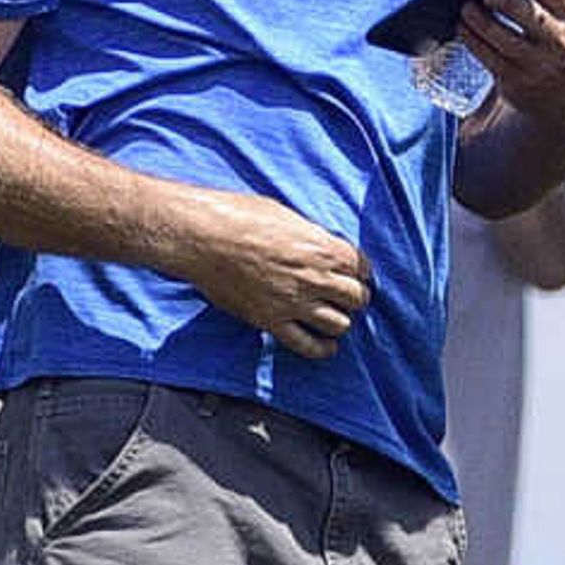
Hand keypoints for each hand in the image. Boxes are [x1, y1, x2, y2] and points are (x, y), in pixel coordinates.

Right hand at [174, 188, 370, 360]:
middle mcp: (314, 278)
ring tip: (333, 317)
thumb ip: (310, 236)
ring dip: (340, 321)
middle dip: (354, 297)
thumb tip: (321, 245)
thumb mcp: (286, 215)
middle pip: (356, 298)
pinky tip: (326, 346)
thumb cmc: (239, 217)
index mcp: (321, 247)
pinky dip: (322, 349)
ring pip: (339, 324)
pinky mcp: (271, 322)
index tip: (354, 274)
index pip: (362, 267)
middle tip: (346, 296)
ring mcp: (293, 303)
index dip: (360, 271)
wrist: (202, 237)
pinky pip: (307, 345)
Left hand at [465, 0, 564, 125]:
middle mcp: (561, 43)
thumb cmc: (557, 49)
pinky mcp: (516, 80)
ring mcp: (539, 64)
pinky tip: (463, 28)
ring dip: (481, 22)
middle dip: (509, 3)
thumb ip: (548, 1)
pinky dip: (473, 41)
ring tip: (466, 7)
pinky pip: (489, 58)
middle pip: (532, 18)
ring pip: (505, 39)